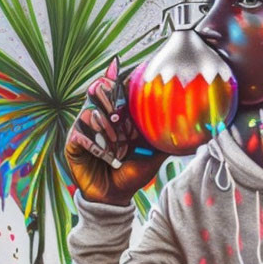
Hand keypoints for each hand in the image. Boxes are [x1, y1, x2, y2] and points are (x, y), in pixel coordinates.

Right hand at [66, 58, 166, 205]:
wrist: (114, 197)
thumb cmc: (133, 175)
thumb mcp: (153, 157)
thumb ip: (164, 142)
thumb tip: (189, 132)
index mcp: (118, 117)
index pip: (115, 90)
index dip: (117, 77)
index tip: (120, 66)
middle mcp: (100, 119)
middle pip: (98, 93)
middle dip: (109, 96)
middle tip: (120, 112)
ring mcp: (85, 130)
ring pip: (89, 112)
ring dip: (105, 126)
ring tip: (117, 143)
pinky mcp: (73, 144)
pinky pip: (79, 134)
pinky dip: (93, 143)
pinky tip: (104, 155)